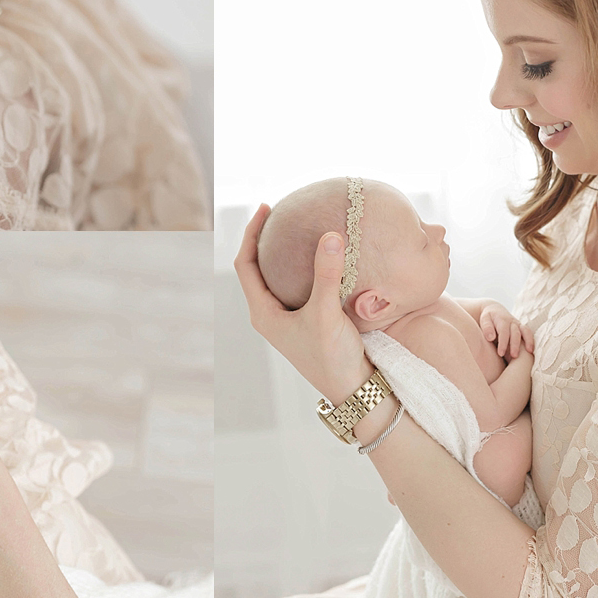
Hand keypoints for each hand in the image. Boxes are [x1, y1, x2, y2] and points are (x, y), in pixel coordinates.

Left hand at [233, 205, 372, 403]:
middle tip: (281, 211)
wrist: (353, 390)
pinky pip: (299, 286)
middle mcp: (270, 315)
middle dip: (266, 239)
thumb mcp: (327, 313)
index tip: (266, 207)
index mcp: (263, 313)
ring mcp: (288, 319)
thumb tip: (329, 234)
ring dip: (286, 253)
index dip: (251, 233)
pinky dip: (305, 268)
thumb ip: (327, 275)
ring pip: (279, 277)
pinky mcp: (307, 321)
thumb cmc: (332, 357)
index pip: (245, 264)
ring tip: (299, 228)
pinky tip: (324, 256)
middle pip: (257, 268)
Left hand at [478, 302, 534, 359]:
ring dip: (527, 342)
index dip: (503, 343)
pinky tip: (531, 350)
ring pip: (525, 332)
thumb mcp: (484, 320)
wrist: (495, 310)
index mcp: (502, 320)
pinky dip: (531, 340)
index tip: (500, 353)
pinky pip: (528, 333)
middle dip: (515, 345)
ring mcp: (518, 324)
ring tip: (529, 352)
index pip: (503, 332)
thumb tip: (491, 338)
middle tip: (514, 356)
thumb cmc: (488, 318)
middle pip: (515, 333)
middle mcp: (512, 322)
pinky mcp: (522, 328)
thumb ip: (487, 328)